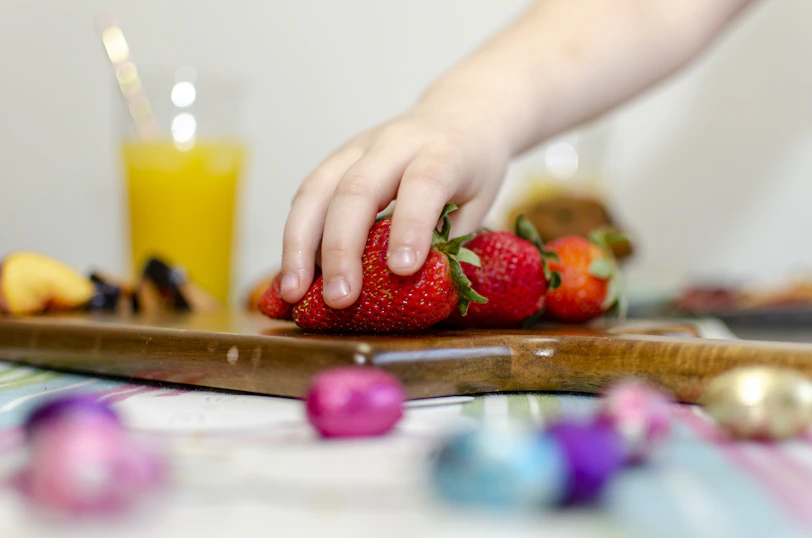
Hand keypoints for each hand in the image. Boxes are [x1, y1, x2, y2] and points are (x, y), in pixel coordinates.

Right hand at [278, 105, 509, 308]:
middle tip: (339, 298)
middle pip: (357, 189)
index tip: (403, 269)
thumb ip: (449, 241)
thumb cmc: (472, 167)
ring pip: (318, 189)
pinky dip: (297, 235)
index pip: (423, 184)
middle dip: (342, 248)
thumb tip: (413, 288)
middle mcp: (394, 144)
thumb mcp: (479, 202)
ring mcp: (358, 148)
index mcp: (442, 153)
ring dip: (299, 245)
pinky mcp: (336, 159)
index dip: (410, 225)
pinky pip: (307, 195)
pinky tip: (293, 271)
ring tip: (292, 291)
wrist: (459, 114)